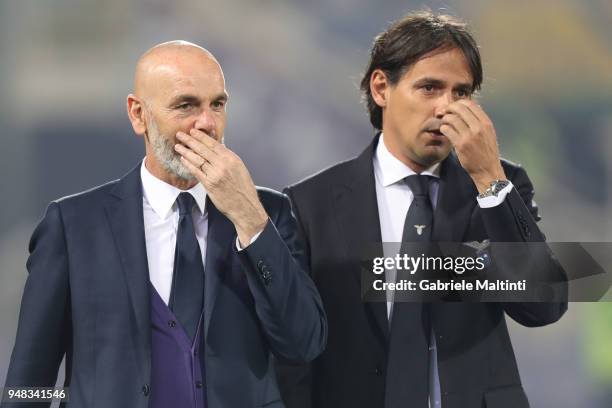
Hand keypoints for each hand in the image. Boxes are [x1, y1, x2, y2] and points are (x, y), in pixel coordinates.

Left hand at [175, 129, 267, 246]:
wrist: (245, 206)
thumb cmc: (243, 188)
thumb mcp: (239, 168)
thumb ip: (227, 158)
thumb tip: (217, 147)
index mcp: (232, 158)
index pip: (213, 143)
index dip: (201, 136)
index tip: (193, 131)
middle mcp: (223, 164)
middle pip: (203, 149)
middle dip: (190, 140)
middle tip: (180, 134)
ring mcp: (215, 174)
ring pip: (197, 159)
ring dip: (186, 151)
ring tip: (178, 146)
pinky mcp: (209, 184)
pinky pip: (196, 171)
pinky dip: (188, 164)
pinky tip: (183, 159)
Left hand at [439, 99, 505, 192]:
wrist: (487, 169)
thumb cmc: (486, 152)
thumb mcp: (488, 133)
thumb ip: (479, 121)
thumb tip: (467, 109)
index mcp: (486, 122)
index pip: (470, 103)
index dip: (458, 103)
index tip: (452, 107)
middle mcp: (479, 127)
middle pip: (459, 108)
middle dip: (449, 108)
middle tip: (444, 113)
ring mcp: (469, 136)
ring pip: (451, 118)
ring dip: (445, 119)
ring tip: (444, 124)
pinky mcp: (460, 144)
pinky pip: (447, 130)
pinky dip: (443, 128)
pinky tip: (444, 131)